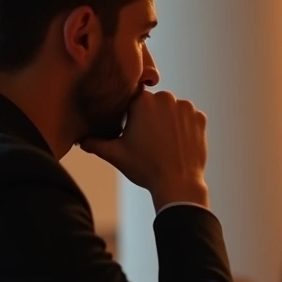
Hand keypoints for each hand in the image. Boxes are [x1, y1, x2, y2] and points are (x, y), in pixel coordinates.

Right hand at [80, 91, 209, 209]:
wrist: (178, 184)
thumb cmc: (145, 168)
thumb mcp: (116, 155)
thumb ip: (95, 142)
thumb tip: (81, 139)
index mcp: (143, 101)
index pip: (132, 100)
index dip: (131, 115)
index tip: (132, 130)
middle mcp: (166, 97)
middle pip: (154, 103)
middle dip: (150, 117)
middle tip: (148, 140)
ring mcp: (186, 107)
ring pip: (172, 109)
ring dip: (168, 120)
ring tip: (163, 143)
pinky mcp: (200, 118)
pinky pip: (188, 117)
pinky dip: (183, 127)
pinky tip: (177, 143)